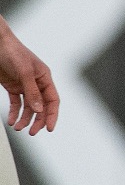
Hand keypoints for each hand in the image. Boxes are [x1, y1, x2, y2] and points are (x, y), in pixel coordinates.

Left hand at [0, 19, 57, 133]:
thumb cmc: (13, 52)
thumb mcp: (24, 71)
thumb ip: (31, 91)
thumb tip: (39, 109)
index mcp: (45, 78)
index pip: (53, 100)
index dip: (52, 115)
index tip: (49, 128)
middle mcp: (37, 83)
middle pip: (41, 107)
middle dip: (37, 121)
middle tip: (31, 132)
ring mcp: (25, 85)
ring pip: (28, 107)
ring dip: (24, 119)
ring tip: (18, 128)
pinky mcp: (13, 86)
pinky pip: (16, 103)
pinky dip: (14, 112)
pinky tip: (11, 120)